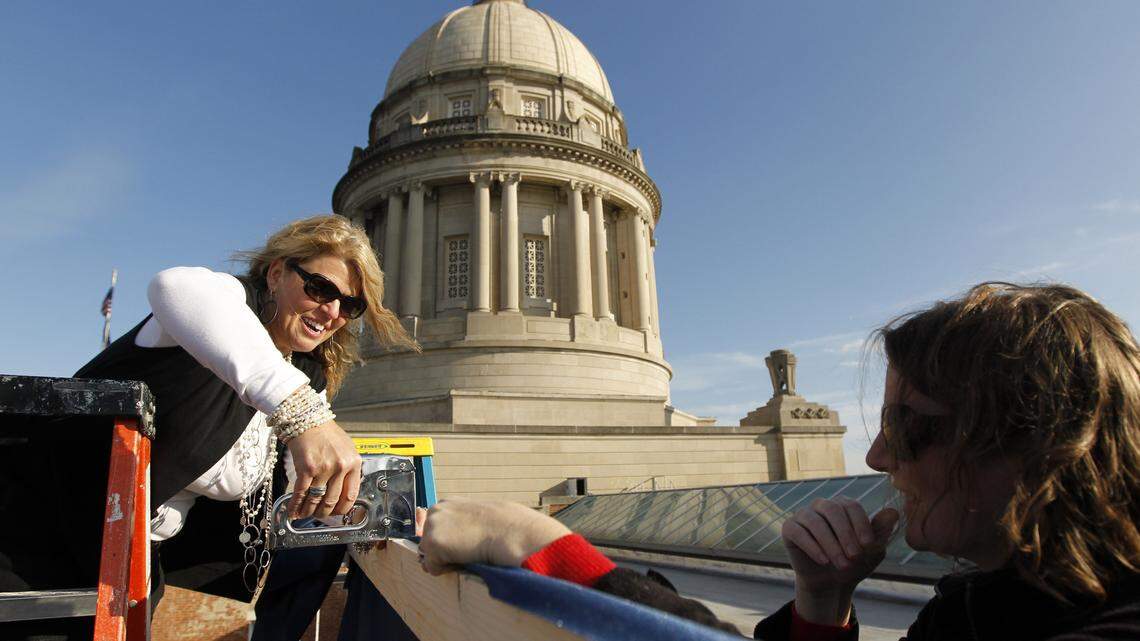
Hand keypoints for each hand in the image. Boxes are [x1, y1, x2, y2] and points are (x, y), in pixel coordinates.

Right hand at [286, 420, 362, 518]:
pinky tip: (293, 511)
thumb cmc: (326, 433)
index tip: (336, 514)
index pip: (350, 495)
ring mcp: (324, 468)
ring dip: (309, 511)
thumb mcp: (346, 448)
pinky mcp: (306, 468)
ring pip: (316, 499)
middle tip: (318, 516)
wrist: (307, 419)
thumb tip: (345, 489)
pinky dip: (296, 505)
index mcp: (353, 463)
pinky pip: (301, 493)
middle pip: (332, 500)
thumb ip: (348, 468)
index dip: (342, 509)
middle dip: (324, 513)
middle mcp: (340, 467)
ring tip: (304, 515)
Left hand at [418, 498, 569, 574]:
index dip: (448, 543)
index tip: (464, 543)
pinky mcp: (432, 542)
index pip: (434, 531)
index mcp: (446, 504)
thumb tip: (447, 545)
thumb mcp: (475, 521)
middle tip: (469, 548)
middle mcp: (435, 511)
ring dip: (447, 561)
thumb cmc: (500, 527)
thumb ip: (458, 529)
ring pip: (430, 557)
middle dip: (445, 553)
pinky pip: (433, 568)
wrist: (511, 530)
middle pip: (428, 545)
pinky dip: (447, 570)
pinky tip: (465, 558)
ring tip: (468, 552)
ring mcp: (432, 526)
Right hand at [781, 497, 897, 624]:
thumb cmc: (854, 561)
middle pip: (832, 510)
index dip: (861, 524)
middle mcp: (822, 505)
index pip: (851, 506)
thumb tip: (894, 512)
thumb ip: (881, 531)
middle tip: (855, 557)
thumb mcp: (871, 550)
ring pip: (815, 522)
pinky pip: (798, 532)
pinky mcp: (789, 529)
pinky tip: (824, 561)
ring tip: (841, 564)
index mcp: (842, 505)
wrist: (832, 583)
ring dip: (831, 544)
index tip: (869, 546)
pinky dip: (812, 547)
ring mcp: (804, 515)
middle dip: (846, 535)